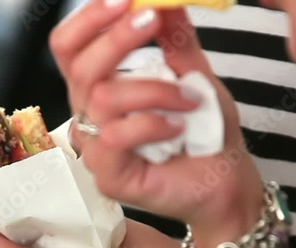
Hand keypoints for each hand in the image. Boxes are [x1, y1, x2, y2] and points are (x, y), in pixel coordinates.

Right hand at [51, 3, 263, 247]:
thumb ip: (174, 36)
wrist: (227, 180)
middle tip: (152, 21)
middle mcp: (89, 116)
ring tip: (189, 99)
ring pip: (102, 98)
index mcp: (98, 87)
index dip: (88, 19)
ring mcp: (94, 149)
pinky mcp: (108, 176)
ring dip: (155, 89)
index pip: (68, 47)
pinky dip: (155, 122)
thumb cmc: (206, 132)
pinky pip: (116, 136)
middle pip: (79, 67)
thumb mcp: (191, 72)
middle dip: (116, 38)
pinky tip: (179, 127)